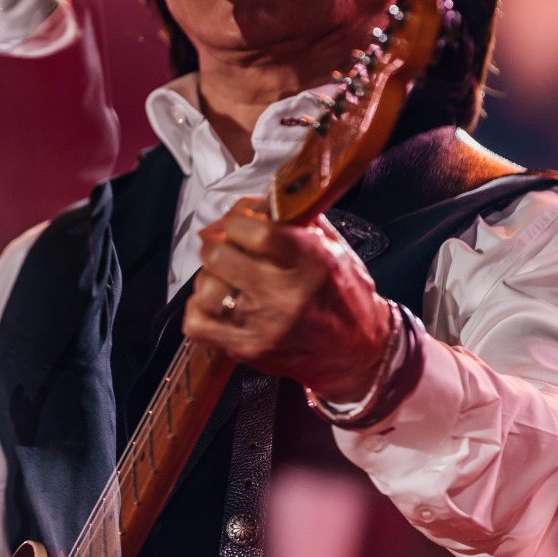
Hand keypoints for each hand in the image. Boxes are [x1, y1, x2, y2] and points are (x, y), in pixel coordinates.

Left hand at [183, 197, 392, 401]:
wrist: (360, 353)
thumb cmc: (345, 295)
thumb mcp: (333, 247)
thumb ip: (294, 219)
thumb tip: (251, 203)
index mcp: (311, 262)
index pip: (253, 230)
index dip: (236, 220)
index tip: (238, 222)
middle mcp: (286, 295)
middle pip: (218, 255)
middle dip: (218, 244)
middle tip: (227, 247)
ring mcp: (265, 326)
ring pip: (205, 288)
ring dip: (209, 278)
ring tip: (226, 278)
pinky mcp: (249, 350)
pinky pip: (197, 324)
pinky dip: (199, 310)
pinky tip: (219, 305)